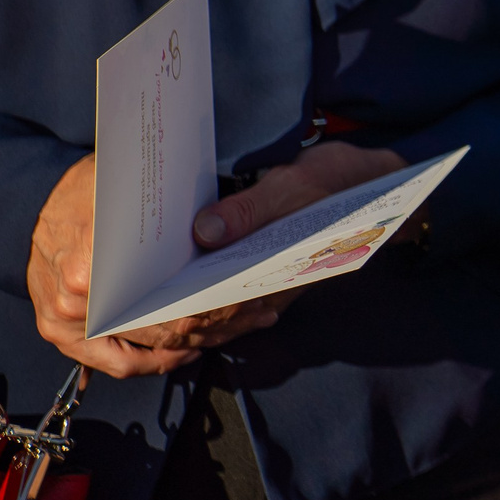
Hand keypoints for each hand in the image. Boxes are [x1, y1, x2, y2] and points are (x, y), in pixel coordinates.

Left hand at [26, 143, 407, 380]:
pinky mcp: (263, 278)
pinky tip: (165, 286)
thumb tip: (204, 228)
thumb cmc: (343, 181)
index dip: (174, 308)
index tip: (136, 294)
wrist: (380, 186)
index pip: (217, 308)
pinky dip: (191, 298)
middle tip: (120, 292)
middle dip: (163, 310)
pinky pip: (220, 302)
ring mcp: (268, 289)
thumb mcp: (299, 183)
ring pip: (209, 316)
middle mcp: (273, 292)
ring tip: (132, 292)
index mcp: (283, 275)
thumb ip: (253, 208)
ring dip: (171, 307)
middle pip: (206, 318)